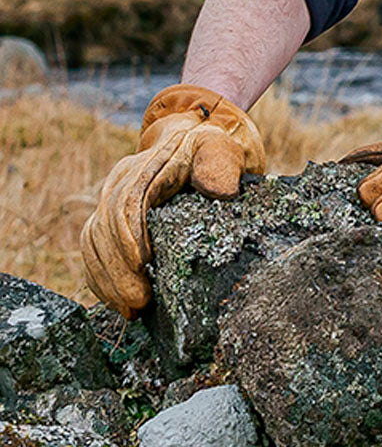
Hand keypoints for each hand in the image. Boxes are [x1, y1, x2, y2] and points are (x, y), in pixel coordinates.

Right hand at [80, 84, 264, 317]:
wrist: (194, 136)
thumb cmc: (212, 146)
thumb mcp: (223, 148)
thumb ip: (221, 164)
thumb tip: (219, 191)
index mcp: (147, 165)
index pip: (127, 202)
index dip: (129, 235)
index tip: (144, 266)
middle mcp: (121, 181)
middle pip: (104, 227)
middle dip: (118, 269)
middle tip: (139, 302)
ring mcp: (111, 198)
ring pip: (93, 241)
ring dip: (107, 279)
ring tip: (130, 309)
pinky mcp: (111, 215)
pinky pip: (93, 248)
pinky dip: (102, 277)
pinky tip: (118, 301)